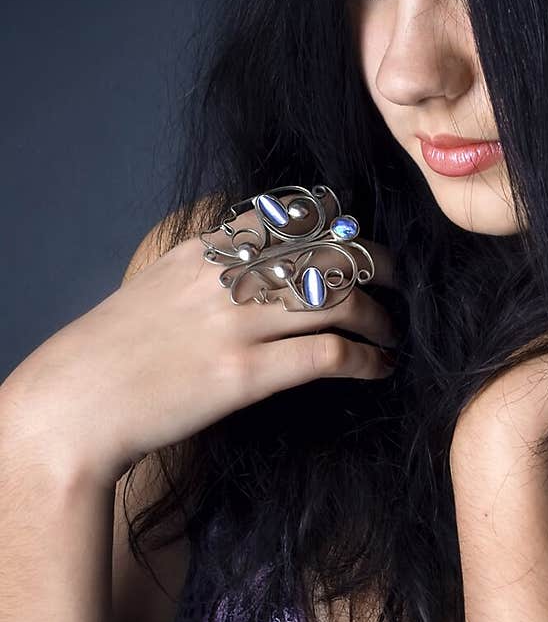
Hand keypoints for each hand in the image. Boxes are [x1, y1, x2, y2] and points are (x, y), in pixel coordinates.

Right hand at [0, 204, 399, 489]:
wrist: (76, 405)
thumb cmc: (113, 354)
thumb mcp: (157, 287)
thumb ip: (208, 268)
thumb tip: (255, 262)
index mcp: (206, 251)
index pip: (291, 215)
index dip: (338, 225)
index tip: (359, 243)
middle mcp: (226, 277)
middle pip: (328, 251)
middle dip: (378, 263)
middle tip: (398, 282)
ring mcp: (236, 323)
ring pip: (340, 299)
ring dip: (379, 316)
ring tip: (390, 333)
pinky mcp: (244, 374)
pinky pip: (330, 355)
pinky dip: (367, 358)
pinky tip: (378, 368)